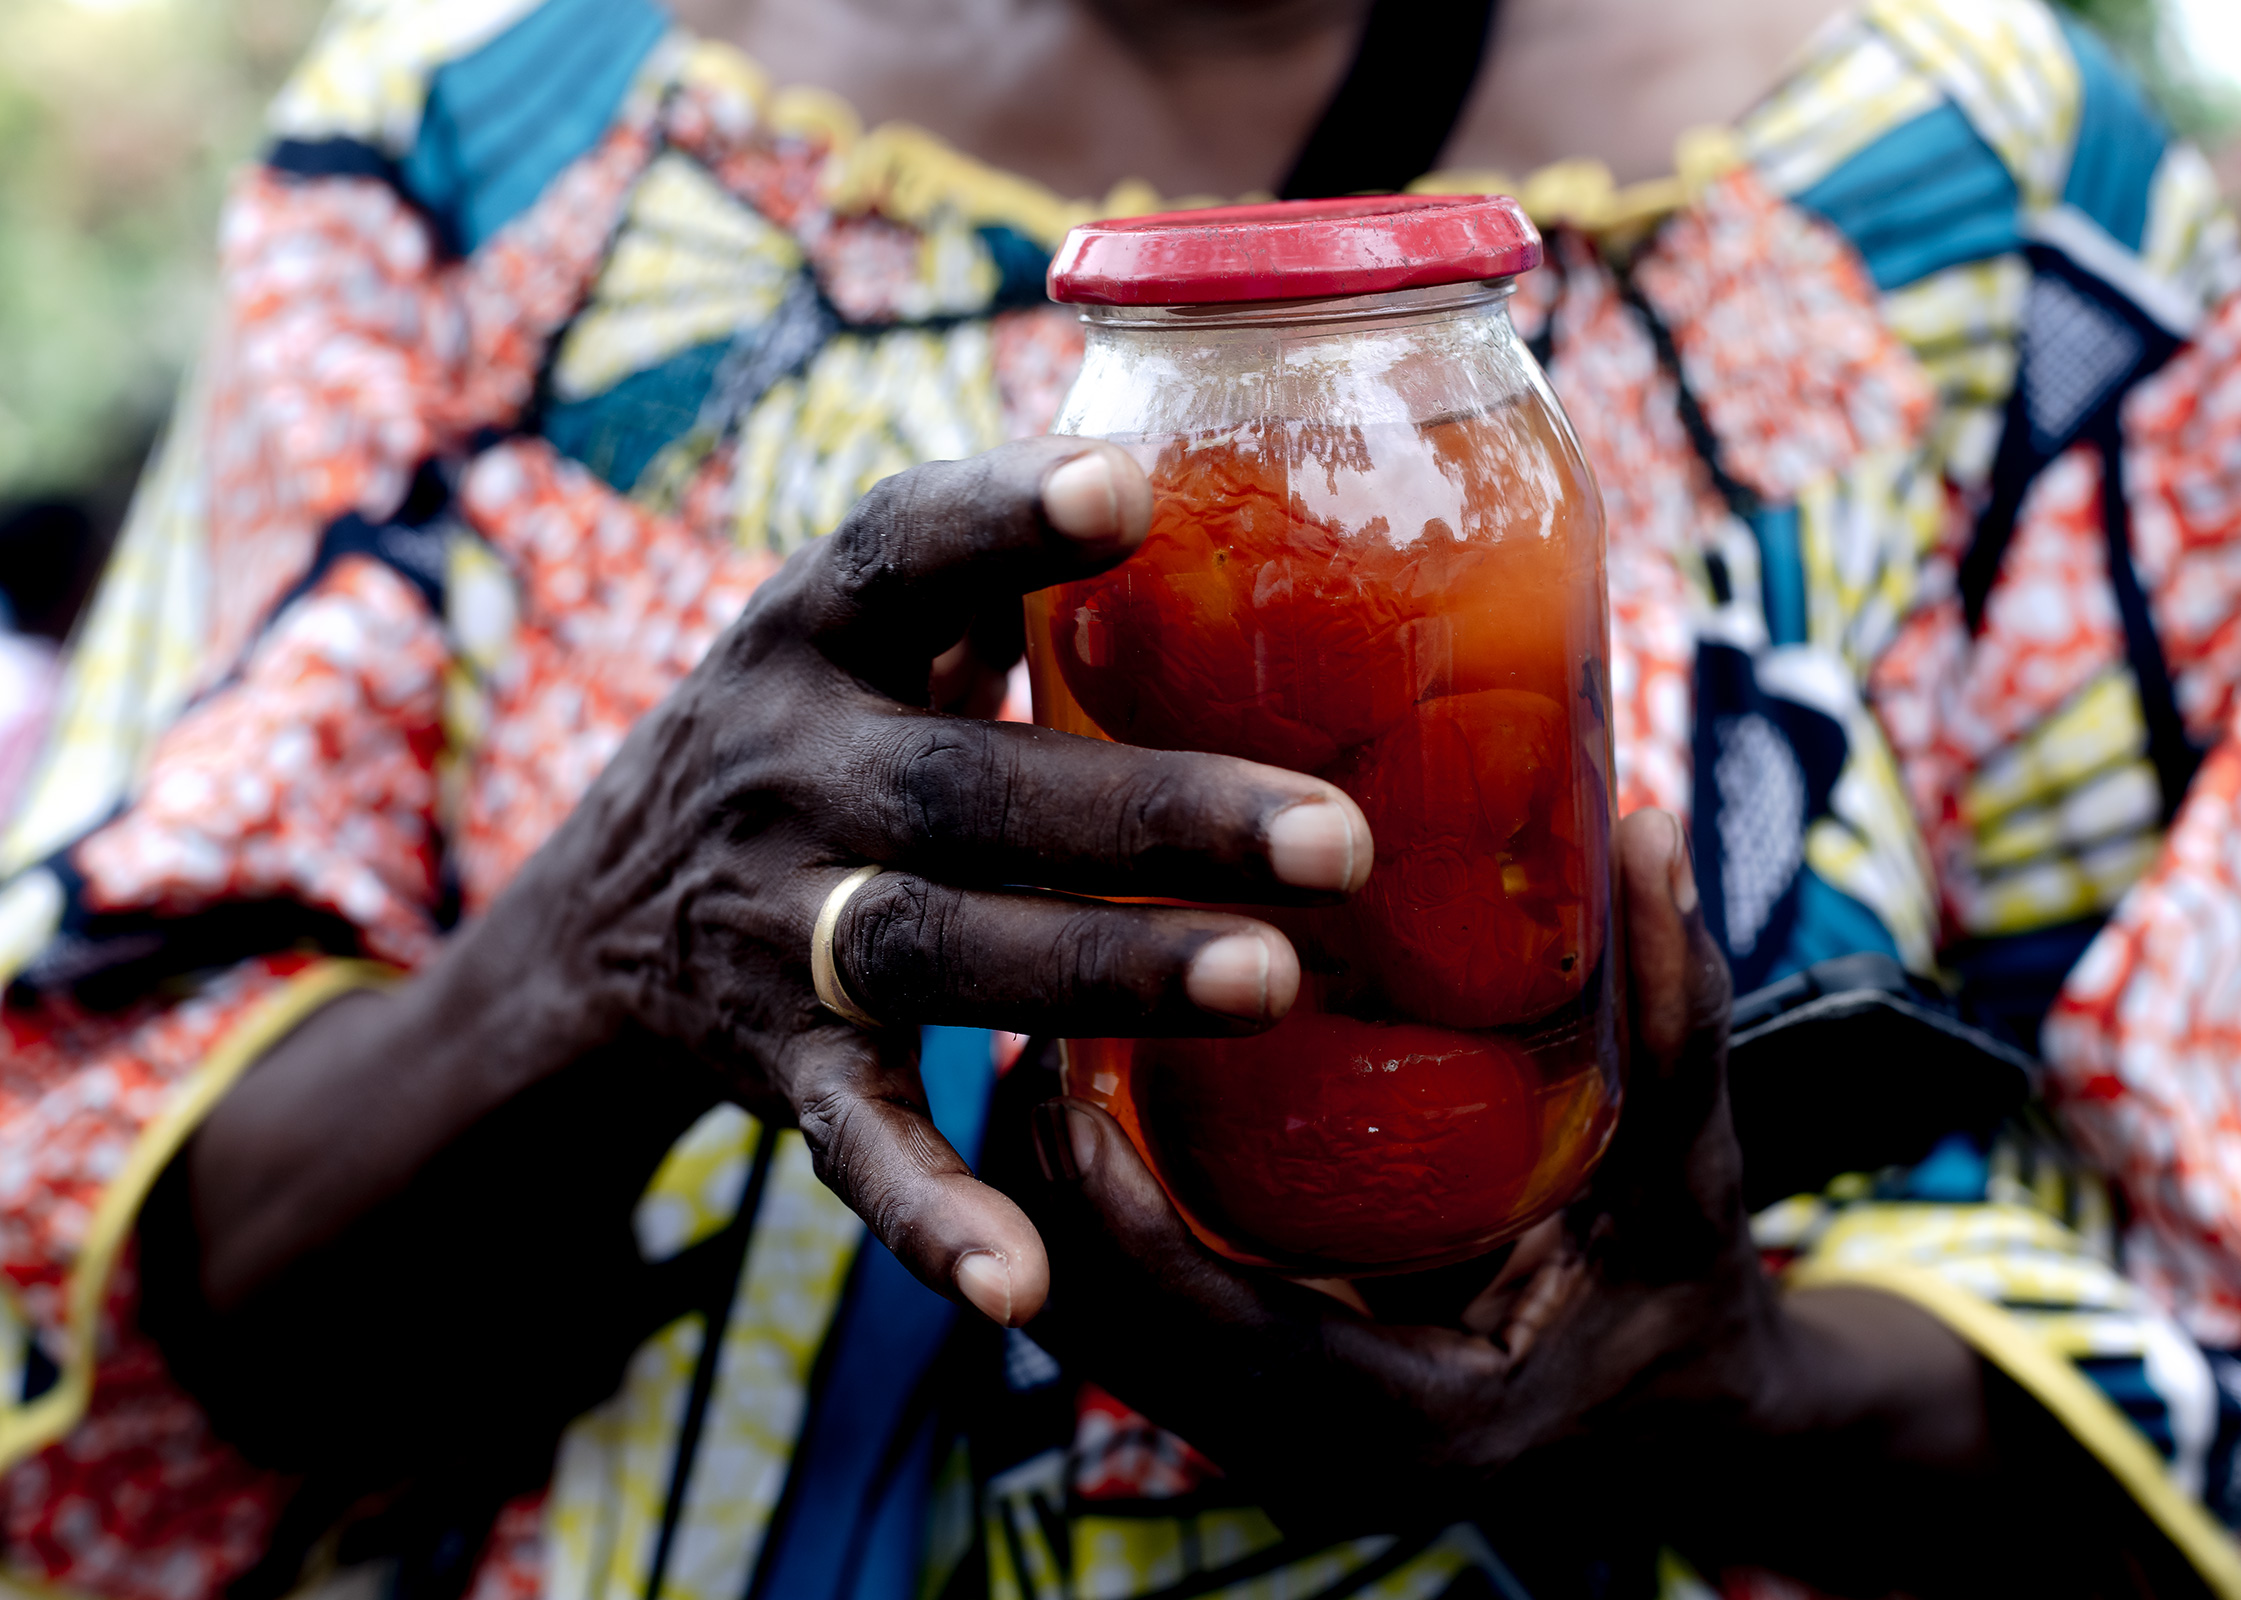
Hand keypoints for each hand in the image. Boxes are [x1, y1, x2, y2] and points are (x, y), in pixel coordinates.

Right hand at [185, 439, 1373, 1329]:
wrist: (594, 926)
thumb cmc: (811, 737)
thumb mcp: (860, 634)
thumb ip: (996, 572)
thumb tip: (1222, 452)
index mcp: (815, 636)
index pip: (898, 552)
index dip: (1001, 518)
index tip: (1126, 491)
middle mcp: (786, 769)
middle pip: (974, 785)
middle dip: (1155, 812)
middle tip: (1340, 839)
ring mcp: (772, 924)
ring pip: (939, 950)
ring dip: (1101, 969)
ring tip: (1268, 983)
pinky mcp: (769, 1061)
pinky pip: (852, 1142)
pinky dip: (930, 1215)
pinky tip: (1016, 1286)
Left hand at [1002, 808, 1772, 1522]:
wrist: (1679, 1418)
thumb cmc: (1686, 1293)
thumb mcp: (1695, 1163)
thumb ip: (1678, 1010)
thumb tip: (1645, 825)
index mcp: (1421, 1421)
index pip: (1229, 1337)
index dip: (1127, 1227)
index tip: (1067, 1088)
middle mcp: (1323, 1455)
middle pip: (1124, 1342)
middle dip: (1049, 1195)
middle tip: (1026, 1019)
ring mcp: (1277, 1441)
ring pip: (1104, 1342)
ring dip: (1045, 1207)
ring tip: (1027, 1042)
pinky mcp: (1254, 1403)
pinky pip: (1131, 1328)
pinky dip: (1083, 1230)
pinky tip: (1069, 1101)